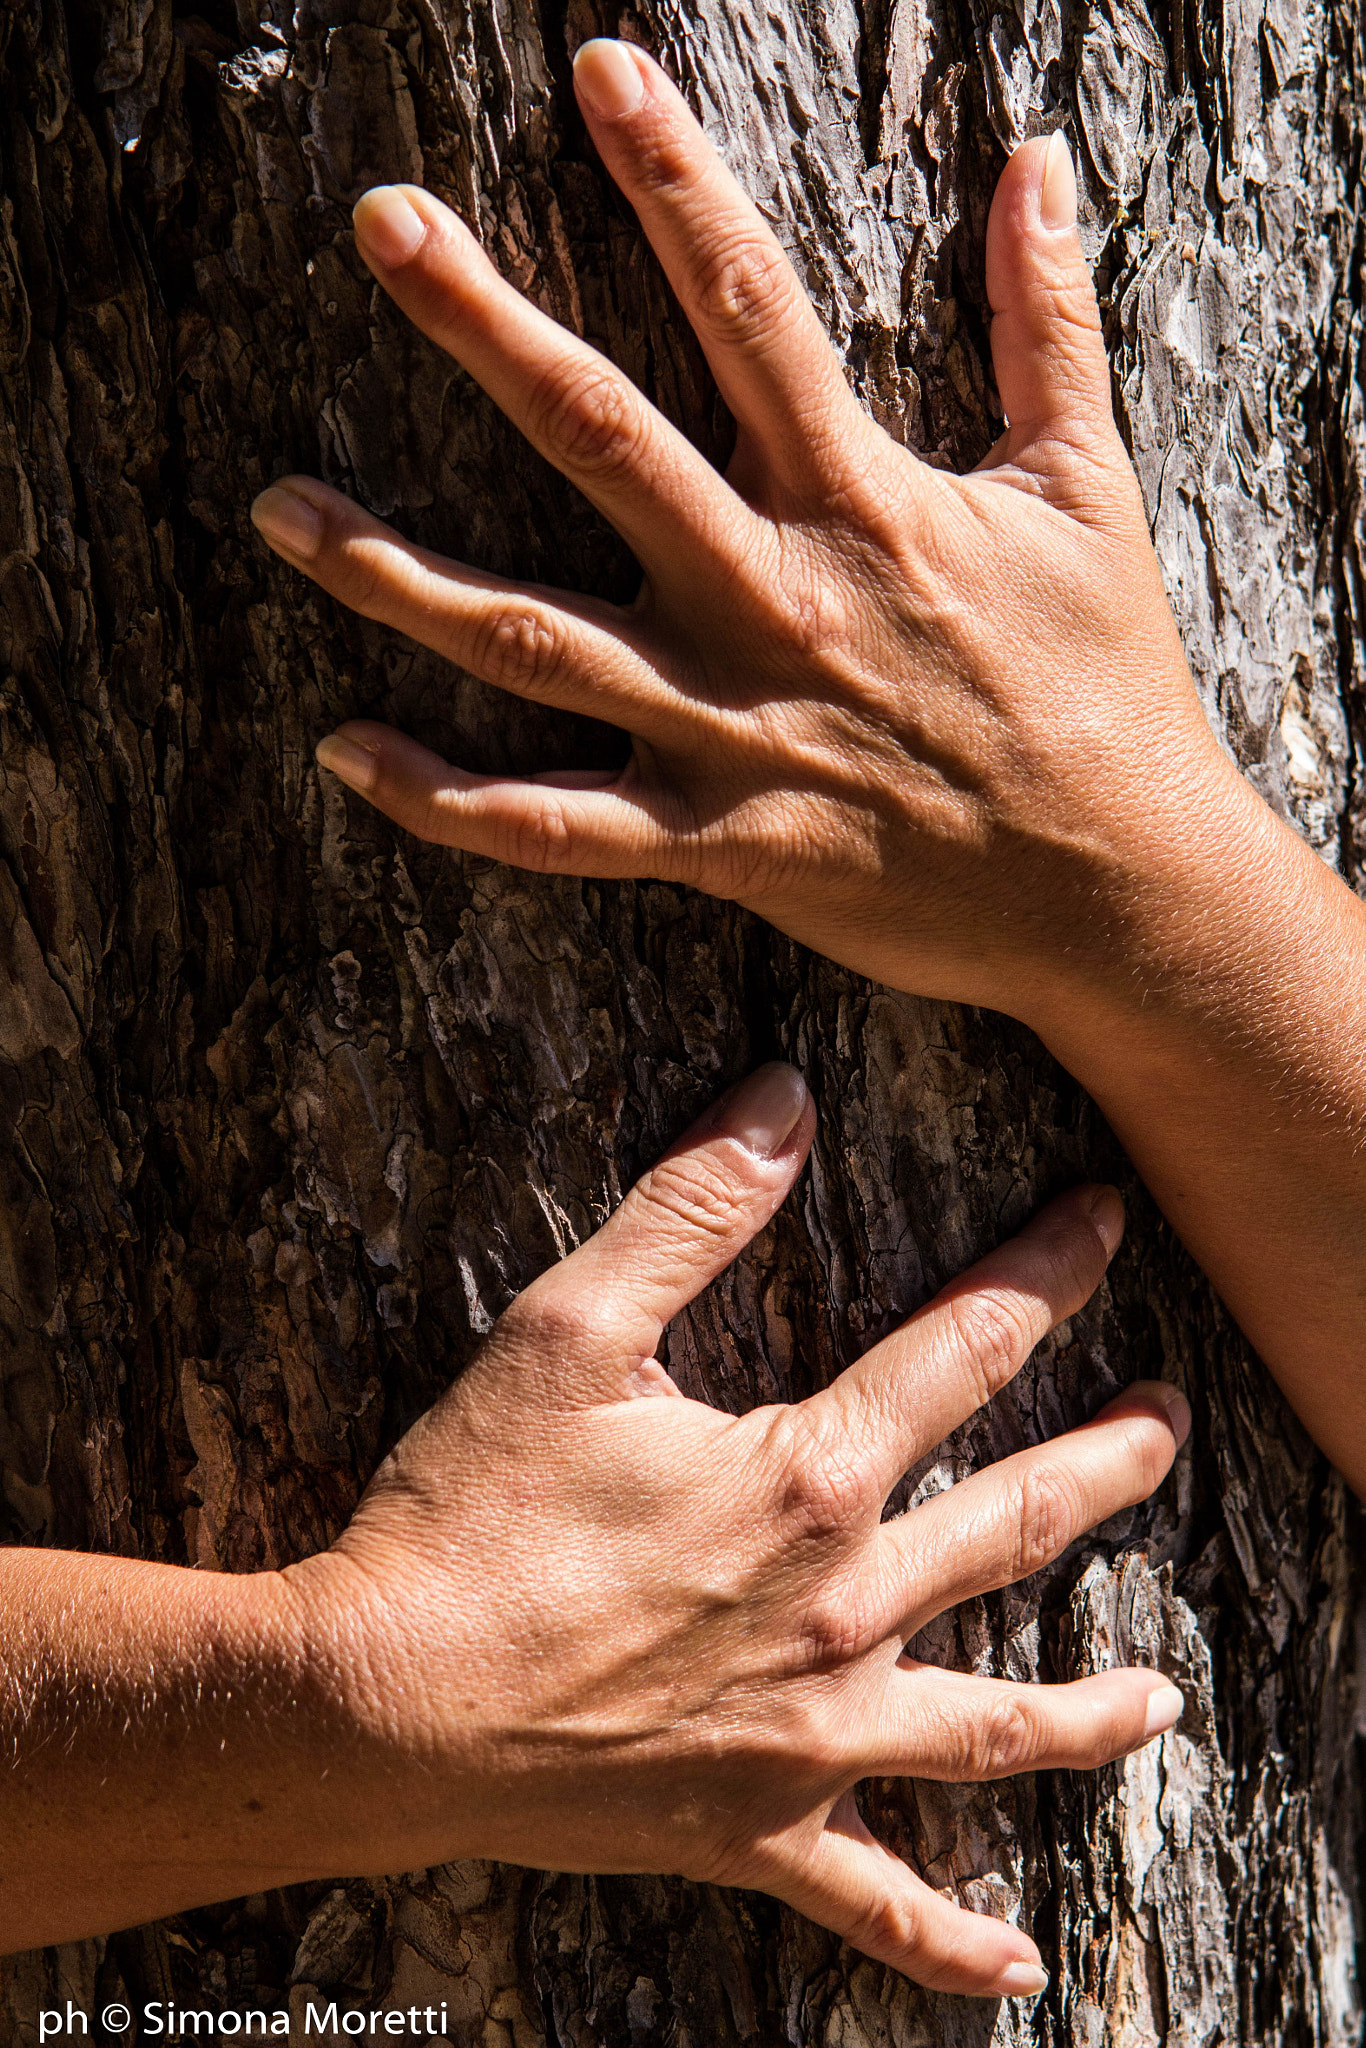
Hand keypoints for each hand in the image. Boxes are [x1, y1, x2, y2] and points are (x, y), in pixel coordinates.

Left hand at [248, 38, 1243, 1030]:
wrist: (1118, 892)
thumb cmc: (1104, 688)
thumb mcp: (1089, 490)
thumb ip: (1045, 325)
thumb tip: (1039, 162)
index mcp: (862, 499)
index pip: (752, 308)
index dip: (673, 181)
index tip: (596, 75)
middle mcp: (774, 598)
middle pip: (602, 441)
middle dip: (484, 325)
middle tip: (381, 225)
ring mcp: (731, 727)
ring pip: (534, 642)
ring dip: (397, 575)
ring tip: (281, 508)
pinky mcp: (717, 841)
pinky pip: (552, 826)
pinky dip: (444, 799)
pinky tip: (344, 749)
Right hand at [285, 1064, 1187, 1998]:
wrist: (383, 1701)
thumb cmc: (470, 1513)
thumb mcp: (568, 1328)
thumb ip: (690, 1210)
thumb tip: (784, 1101)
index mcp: (808, 1479)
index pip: (965, 1348)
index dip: (1047, 1271)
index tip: (1105, 1223)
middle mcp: (844, 1609)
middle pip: (1017, 1522)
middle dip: (1109, 1461)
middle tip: (1171, 1426)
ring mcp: (813, 1735)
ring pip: (993, 1722)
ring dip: (1089, 1707)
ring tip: (1165, 1699)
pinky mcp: (756, 1830)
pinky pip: (876, 1901)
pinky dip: (949, 1944)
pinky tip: (1017, 1969)